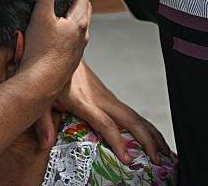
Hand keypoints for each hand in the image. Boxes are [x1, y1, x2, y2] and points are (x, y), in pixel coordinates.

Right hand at [17, 0, 91, 101]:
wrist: (41, 83)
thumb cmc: (41, 51)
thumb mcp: (40, 15)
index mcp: (78, 22)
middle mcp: (83, 35)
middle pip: (86, 10)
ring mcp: (78, 49)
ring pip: (81, 26)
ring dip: (76, 14)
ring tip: (67, 7)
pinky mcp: (71, 60)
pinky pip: (74, 39)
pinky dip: (71, 29)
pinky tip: (59, 32)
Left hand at [38, 62, 171, 165]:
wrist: (61, 48)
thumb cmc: (50, 74)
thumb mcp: (42, 96)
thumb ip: (42, 121)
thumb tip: (45, 144)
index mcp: (83, 101)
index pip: (105, 124)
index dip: (117, 141)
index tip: (127, 159)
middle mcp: (100, 99)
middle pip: (130, 120)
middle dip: (147, 140)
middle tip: (159, 159)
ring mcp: (107, 98)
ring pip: (136, 117)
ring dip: (153, 134)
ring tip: (166, 152)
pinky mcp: (109, 98)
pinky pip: (131, 114)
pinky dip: (146, 127)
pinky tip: (153, 138)